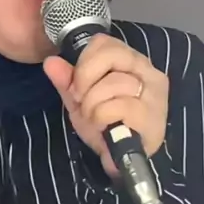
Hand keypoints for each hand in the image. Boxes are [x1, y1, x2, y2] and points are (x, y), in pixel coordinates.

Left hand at [43, 34, 168, 177]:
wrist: (119, 160)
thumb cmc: (105, 125)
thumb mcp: (80, 101)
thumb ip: (67, 80)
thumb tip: (50, 62)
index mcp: (131, 61)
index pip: (103, 42)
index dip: (84, 61)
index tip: (78, 85)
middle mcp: (148, 71)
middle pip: (110, 55)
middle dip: (86, 79)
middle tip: (82, 100)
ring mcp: (154, 93)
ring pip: (113, 82)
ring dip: (93, 104)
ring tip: (96, 118)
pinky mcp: (152, 115)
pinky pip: (118, 105)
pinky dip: (102, 118)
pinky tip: (106, 127)